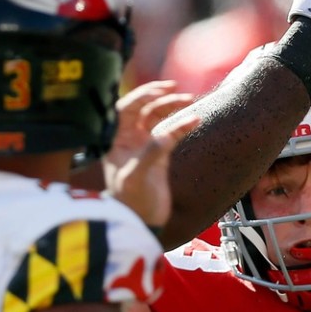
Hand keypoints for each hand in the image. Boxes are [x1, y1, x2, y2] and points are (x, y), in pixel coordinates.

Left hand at [105, 81, 198, 231]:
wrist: (141, 224)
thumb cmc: (130, 204)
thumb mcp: (135, 180)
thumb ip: (148, 156)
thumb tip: (164, 137)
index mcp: (114, 141)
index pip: (123, 109)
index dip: (139, 97)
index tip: (158, 92)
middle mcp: (128, 139)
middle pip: (142, 108)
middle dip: (157, 95)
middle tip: (174, 87)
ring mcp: (144, 145)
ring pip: (157, 116)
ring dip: (171, 106)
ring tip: (189, 99)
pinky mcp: (160, 154)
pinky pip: (172, 132)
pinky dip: (183, 125)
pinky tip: (195, 120)